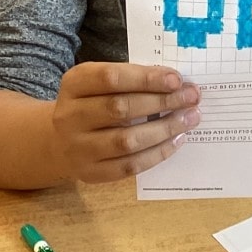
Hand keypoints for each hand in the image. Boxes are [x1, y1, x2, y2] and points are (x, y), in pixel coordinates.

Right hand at [51, 62, 200, 182]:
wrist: (60, 140)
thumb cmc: (94, 102)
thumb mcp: (101, 82)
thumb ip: (133, 78)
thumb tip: (177, 84)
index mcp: (74, 84)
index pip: (111, 78)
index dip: (146, 78)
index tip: (177, 79)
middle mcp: (69, 116)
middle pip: (120, 109)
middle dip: (162, 102)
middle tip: (192, 97)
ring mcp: (77, 148)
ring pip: (126, 141)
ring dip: (165, 129)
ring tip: (190, 119)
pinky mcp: (89, 173)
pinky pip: (128, 166)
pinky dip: (157, 153)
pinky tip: (177, 140)